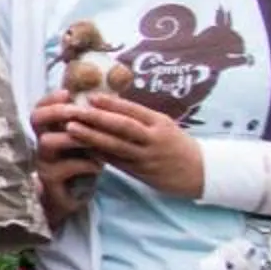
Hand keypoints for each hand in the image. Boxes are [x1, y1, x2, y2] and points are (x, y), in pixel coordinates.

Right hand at [32, 93, 103, 228]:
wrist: (73, 198)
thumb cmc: (80, 165)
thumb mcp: (82, 141)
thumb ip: (83, 124)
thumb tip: (101, 97)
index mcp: (49, 131)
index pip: (41, 107)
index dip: (51, 98)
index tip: (68, 93)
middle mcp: (41, 143)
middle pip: (36, 119)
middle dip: (58, 111)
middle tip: (78, 111)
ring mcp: (43, 162)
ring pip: (48, 141)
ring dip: (74, 138)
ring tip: (95, 140)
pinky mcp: (49, 180)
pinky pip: (64, 167)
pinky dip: (84, 163)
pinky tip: (99, 166)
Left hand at [61, 91, 206, 198]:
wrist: (199, 172)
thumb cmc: (176, 144)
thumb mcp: (163, 125)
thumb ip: (139, 117)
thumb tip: (108, 104)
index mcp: (159, 122)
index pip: (133, 110)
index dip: (111, 103)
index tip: (90, 96)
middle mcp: (153, 138)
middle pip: (122, 126)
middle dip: (96, 118)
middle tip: (73, 111)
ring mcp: (146, 157)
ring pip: (116, 145)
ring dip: (91, 137)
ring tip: (71, 129)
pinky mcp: (141, 172)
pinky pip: (116, 162)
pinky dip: (98, 154)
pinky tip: (81, 148)